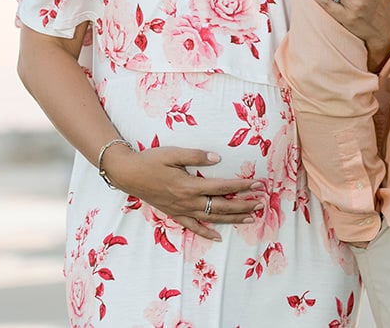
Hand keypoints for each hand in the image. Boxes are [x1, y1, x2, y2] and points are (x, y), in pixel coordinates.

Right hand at [102, 144, 263, 240]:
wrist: (128, 174)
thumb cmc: (151, 160)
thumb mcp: (172, 153)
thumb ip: (196, 156)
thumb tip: (218, 158)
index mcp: (189, 185)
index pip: (222, 187)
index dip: (241, 186)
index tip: (257, 184)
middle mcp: (188, 201)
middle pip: (221, 206)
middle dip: (243, 205)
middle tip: (261, 203)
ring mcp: (181, 210)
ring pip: (212, 218)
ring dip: (232, 219)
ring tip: (250, 219)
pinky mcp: (174, 214)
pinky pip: (193, 227)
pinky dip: (206, 232)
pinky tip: (218, 237)